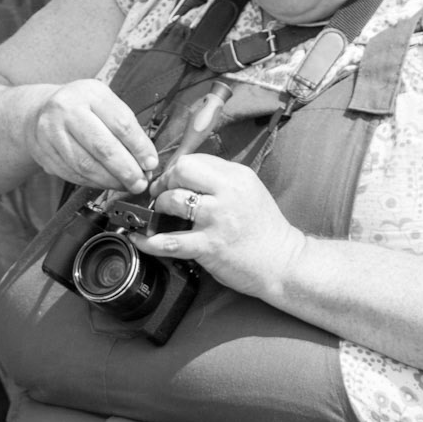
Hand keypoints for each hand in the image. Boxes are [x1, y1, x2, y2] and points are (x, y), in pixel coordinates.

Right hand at [26, 79, 158, 191]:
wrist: (38, 111)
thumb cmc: (81, 108)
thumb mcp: (104, 104)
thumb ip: (126, 128)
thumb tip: (146, 162)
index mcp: (90, 93)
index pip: (121, 124)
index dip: (139, 148)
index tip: (150, 164)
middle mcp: (68, 110)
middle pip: (103, 147)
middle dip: (126, 170)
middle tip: (140, 183)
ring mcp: (52, 132)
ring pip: (87, 165)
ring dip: (111, 181)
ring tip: (126, 186)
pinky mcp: (45, 153)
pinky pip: (74, 174)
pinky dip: (94, 183)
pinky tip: (106, 184)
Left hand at [135, 152, 305, 303]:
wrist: (282, 262)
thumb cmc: (263, 229)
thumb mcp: (249, 191)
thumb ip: (220, 180)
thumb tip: (186, 175)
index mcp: (237, 176)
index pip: (195, 159)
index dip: (176, 170)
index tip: (172, 181)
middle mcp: (227, 192)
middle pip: (181, 170)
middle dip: (165, 181)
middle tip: (162, 194)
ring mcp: (217, 219)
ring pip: (173, 200)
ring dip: (160, 208)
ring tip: (161, 216)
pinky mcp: (208, 246)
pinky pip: (169, 241)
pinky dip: (149, 240)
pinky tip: (140, 238)